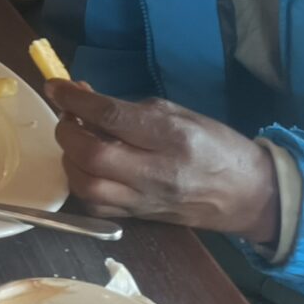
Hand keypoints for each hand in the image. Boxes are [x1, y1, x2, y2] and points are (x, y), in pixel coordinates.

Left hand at [48, 82, 281, 243]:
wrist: (247, 194)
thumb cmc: (214, 144)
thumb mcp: (176, 113)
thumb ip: (128, 109)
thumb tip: (84, 98)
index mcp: (170, 137)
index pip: (110, 117)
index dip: (75, 99)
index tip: (56, 85)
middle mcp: (156, 172)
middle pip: (92, 156)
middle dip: (67, 131)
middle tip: (68, 116)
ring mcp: (146, 200)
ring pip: (87, 187)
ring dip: (69, 159)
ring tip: (75, 141)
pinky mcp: (140, 218)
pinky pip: (96, 206)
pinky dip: (81, 183)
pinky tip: (86, 166)